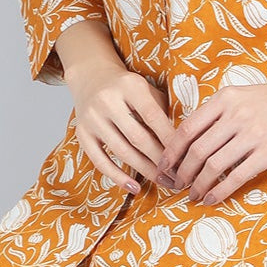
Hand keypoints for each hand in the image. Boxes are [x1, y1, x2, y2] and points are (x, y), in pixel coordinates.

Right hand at [65, 58, 174, 193]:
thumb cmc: (128, 88)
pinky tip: (134, 187)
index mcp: (130, 86)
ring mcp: (92, 118)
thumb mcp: (146, 89)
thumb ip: (162, 110)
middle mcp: (108, 101)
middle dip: (160, 160)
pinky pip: (100, 161)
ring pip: (122, 152)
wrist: (92, 78)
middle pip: (138, 137)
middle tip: (178, 176)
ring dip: (145, 171)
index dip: (169, 138)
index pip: (153, 116)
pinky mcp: (82, 134)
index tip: (185, 156)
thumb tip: (183, 142)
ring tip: (163, 181)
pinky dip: (118, 177)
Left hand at [156, 72, 266, 205]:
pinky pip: (236, 177)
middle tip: (176, 186)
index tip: (162, 167)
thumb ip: (219, 113)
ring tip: (192, 196)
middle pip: (196, 150)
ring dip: (198, 185)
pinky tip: (212, 199)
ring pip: (213, 166)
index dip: (170, 152)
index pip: (186, 128)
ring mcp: (253, 133)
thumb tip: (192, 141)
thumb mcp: (244, 95)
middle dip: (181, 173)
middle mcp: (236, 114)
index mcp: (225, 98)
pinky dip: (219, 192)